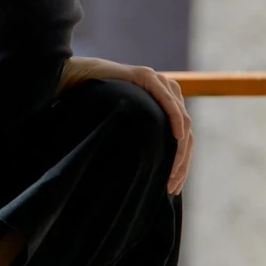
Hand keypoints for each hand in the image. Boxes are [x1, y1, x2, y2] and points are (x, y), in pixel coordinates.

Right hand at [59, 55, 192, 194]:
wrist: (79, 80)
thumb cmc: (98, 108)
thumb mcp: (126, 129)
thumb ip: (141, 141)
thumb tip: (146, 174)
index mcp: (166, 105)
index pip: (182, 138)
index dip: (181, 165)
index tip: (172, 189)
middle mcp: (167, 92)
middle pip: (187, 132)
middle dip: (182, 163)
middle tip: (172, 186)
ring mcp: (159, 82)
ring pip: (182, 120)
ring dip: (181, 148)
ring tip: (173, 171)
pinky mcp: (147, 77)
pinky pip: (168, 101)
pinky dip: (176, 120)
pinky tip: (177, 137)